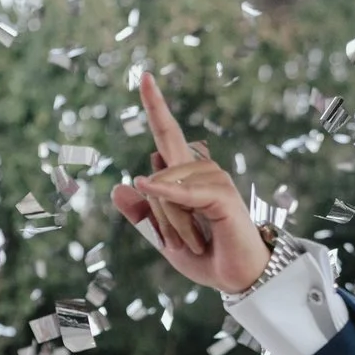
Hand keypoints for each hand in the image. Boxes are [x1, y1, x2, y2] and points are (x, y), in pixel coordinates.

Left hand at [109, 74, 271, 293]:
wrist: (236, 278)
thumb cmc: (206, 256)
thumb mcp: (164, 237)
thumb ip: (142, 215)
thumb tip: (118, 190)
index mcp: (185, 176)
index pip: (167, 135)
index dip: (155, 106)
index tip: (144, 76)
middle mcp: (201, 170)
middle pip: (157, 174)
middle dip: (160, 217)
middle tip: (184, 244)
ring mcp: (214, 179)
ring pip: (167, 189)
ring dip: (172, 222)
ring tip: (197, 241)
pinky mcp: (222, 193)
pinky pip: (183, 194)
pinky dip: (171, 201)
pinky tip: (150, 189)